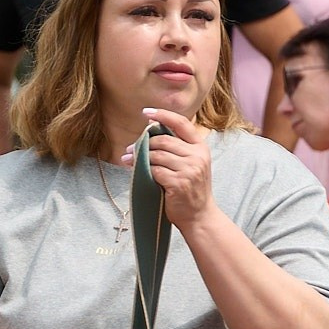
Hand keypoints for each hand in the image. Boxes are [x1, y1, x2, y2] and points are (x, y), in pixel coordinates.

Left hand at [135, 109, 215, 229]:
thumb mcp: (191, 164)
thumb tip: (149, 129)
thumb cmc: (190, 189)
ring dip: (139, 158)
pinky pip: (155, 171)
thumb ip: (176, 148)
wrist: (199, 215)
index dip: (163, 115)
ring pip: (156, 155)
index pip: (182, 123)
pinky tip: (137, 174)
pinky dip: (144, 171)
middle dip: (143, 143)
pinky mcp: (179, 183)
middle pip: (163, 140)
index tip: (146, 112)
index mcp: (200, 147)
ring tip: (128, 160)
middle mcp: (197, 156)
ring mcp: (189, 170)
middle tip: (129, 149)